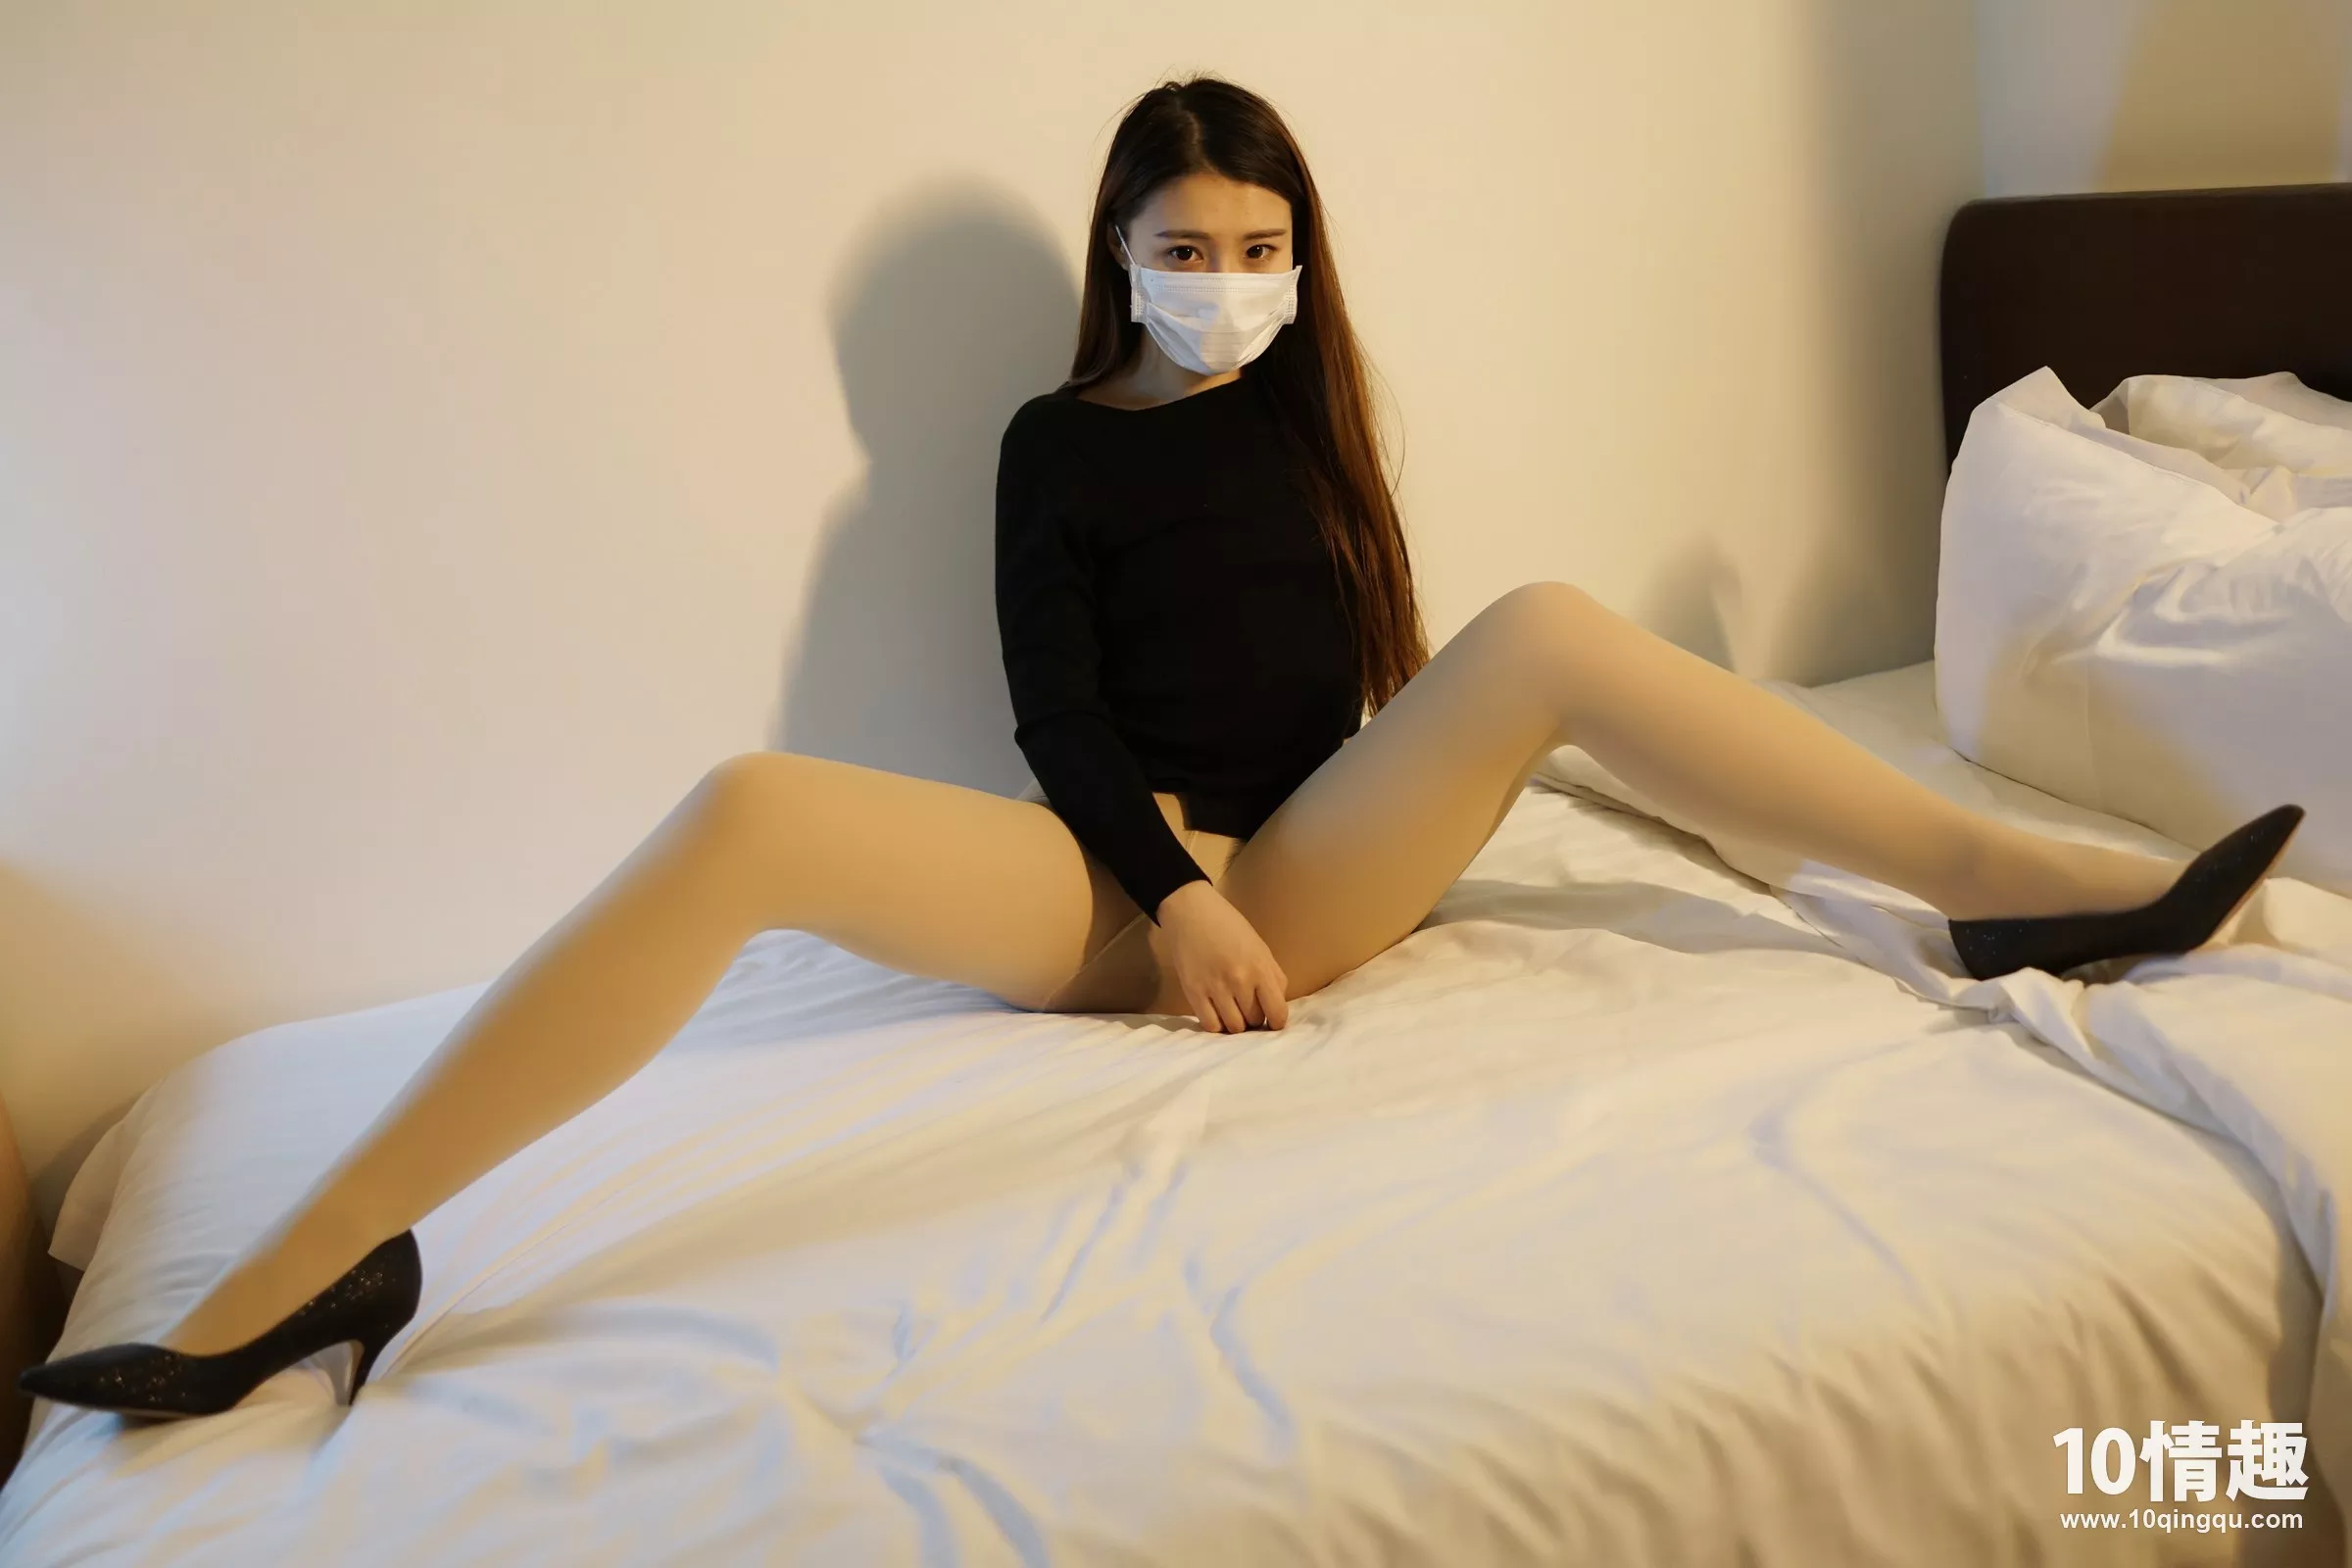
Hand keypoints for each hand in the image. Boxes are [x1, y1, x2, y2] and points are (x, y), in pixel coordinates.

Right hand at [1148, 881, 1289, 1031]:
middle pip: (1254, 1021)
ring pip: (1233, 1027)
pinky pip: (1210, 1025)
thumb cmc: (1229, 927)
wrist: (1192, 912)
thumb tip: (1276, 1006)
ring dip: (1235, 1023)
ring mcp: (1215, 988)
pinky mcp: (1193, 992)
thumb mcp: (1260, 948)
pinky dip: (1216, 1025)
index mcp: (1260, 968)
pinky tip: (1217, 1013)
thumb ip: (1273, 976)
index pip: (1277, 1012)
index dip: (1277, 1022)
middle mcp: (1240, 981)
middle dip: (1254, 1019)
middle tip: (1247, 1008)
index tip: (1272, 1021)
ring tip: (1232, 1010)